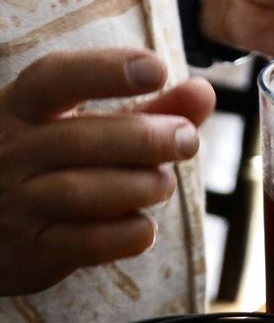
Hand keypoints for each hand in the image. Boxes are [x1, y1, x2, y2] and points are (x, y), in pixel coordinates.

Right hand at [0, 49, 213, 295]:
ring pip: (85, 192)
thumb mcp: (87, 127)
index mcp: (19, 108)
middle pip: (83, 139)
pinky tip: (143, 224)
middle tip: (188, 140)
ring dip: (142, 186)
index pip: (54, 78)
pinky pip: (90, 242)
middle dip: (148, 139)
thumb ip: (148, 111)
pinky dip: (130, 232)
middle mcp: (9, 152)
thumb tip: (205, 92)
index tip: (158, 69)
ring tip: (163, 183)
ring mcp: (16, 203)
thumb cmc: (51, 163)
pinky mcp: (32, 252)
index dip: (106, 71)